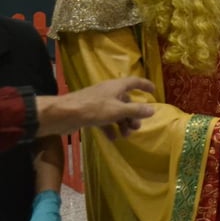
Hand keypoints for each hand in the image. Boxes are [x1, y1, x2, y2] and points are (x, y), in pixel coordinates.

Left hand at [37, 76, 155, 137]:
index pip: (135, 82)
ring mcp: (98, 103)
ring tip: (126, 135)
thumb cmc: (93, 109)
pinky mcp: (90, 113)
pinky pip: (105, 119)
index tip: (154, 92)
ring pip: (116, 112)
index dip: (145, 85)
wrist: (64, 114)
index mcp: (116, 86)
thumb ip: (136, 110)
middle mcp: (108, 92)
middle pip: (126, 101)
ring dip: (123, 123)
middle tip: (136, 127)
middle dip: (133, 114)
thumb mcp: (118, 110)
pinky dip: (110, 128)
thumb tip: (152, 110)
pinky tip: (112, 138)